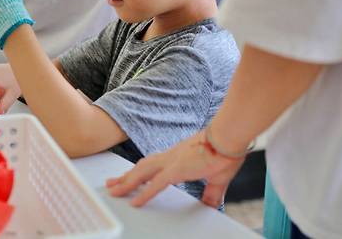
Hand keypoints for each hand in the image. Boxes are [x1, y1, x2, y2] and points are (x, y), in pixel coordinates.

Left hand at [106, 131, 244, 207]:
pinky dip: (144, 193)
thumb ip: (211, 192)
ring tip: (114, 190)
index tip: (129, 177)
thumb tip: (211, 204)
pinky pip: (156, 183)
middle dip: (126, 176)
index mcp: (178, 156)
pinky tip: (135, 202)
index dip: (139, 172)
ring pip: (142, 172)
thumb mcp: (217, 177)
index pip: (153, 165)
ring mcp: (172, 161)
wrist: (230, 136)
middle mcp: (171, 156)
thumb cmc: (226, 150)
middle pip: (142, 167)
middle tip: (111, 184)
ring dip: (127, 182)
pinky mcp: (178, 168)